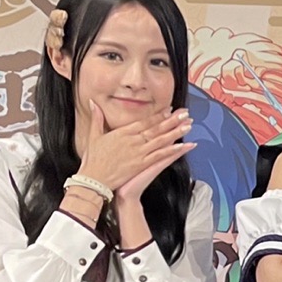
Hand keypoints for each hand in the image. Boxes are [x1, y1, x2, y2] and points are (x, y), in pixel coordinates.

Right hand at [79, 102, 194, 196]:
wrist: (94, 179)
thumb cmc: (93, 159)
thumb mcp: (93, 136)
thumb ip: (96, 118)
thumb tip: (92, 102)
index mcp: (122, 132)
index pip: (145, 121)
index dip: (158, 115)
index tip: (170, 109)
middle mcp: (133, 140)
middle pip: (157, 128)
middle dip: (172, 120)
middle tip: (185, 112)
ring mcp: (139, 152)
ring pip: (161, 139)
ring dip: (176, 131)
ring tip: (188, 125)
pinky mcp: (142, 164)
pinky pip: (160, 155)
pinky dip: (173, 150)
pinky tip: (183, 146)